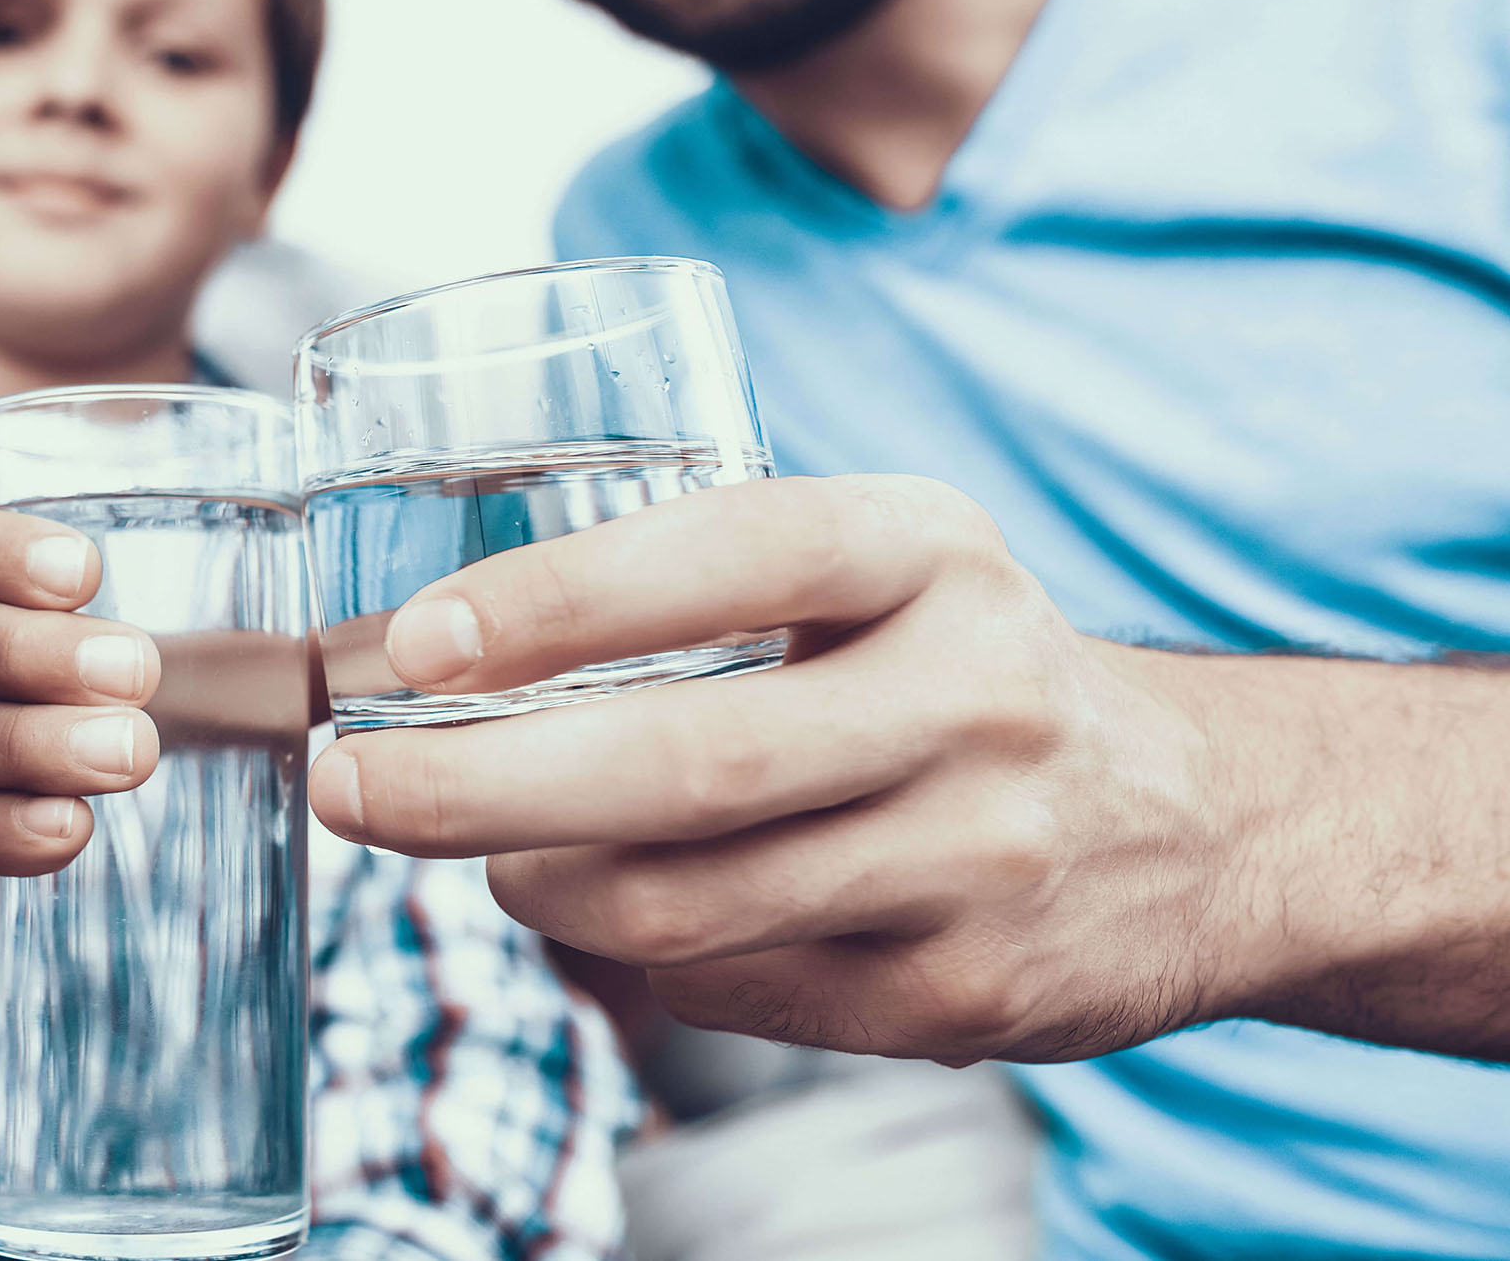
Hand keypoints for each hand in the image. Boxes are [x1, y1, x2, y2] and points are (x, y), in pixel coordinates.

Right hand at [0, 497, 163, 871]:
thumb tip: (362, 651)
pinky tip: (68, 833)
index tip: (85, 576)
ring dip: (34, 743)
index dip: (3, 552)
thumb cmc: (84, 663)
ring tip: (133, 754)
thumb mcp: (107, 605)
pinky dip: (1, 828)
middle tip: (137, 675)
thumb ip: (190, 620)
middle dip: (35, 656)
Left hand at [309, 473, 1251, 1064]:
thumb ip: (703, 574)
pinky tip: (622, 911)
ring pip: (683, 904)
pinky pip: (729, 990)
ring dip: (534, 884)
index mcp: (931, 551)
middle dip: (476, 786)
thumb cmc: (956, 667)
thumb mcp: (880, 565)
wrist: (1198, 825)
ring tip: (481, 851)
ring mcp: (977, 861)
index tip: (414, 643)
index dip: (555, 601)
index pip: (727, 553)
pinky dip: (636, 959)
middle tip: (349, 784)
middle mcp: (973, 698)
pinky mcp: (963, 996)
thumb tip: (433, 651)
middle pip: (684, 764)